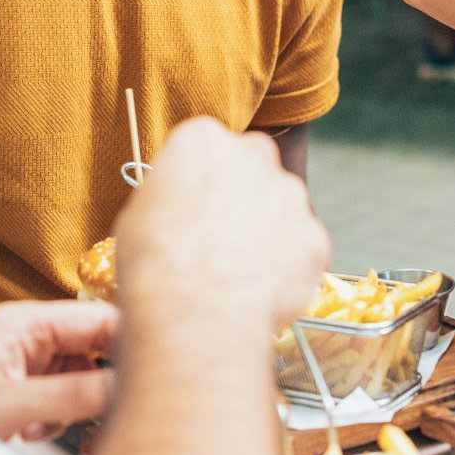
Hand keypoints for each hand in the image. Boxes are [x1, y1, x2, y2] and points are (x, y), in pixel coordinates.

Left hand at [0, 300, 117, 441]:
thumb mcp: (13, 404)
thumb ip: (73, 394)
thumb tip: (127, 388)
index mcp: (27, 320)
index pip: (99, 319)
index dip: (131, 342)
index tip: (155, 371)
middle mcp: (29, 333)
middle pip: (94, 348)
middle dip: (102, 382)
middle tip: (104, 414)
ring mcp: (23, 358)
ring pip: (80, 374)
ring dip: (76, 404)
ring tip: (45, 426)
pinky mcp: (17, 383)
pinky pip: (59, 392)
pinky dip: (55, 416)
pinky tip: (30, 430)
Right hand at [113, 118, 327, 331]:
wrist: (195, 315)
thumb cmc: (154, 265)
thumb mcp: (139, 213)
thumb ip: (172, 196)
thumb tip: (178, 209)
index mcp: (203, 139)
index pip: (206, 147)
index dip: (198, 181)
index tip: (191, 206)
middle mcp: (254, 155)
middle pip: (251, 168)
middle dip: (241, 195)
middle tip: (218, 237)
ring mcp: (291, 195)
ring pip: (281, 208)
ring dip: (267, 232)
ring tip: (236, 273)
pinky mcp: (314, 237)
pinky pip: (301, 248)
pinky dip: (287, 267)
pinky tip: (258, 291)